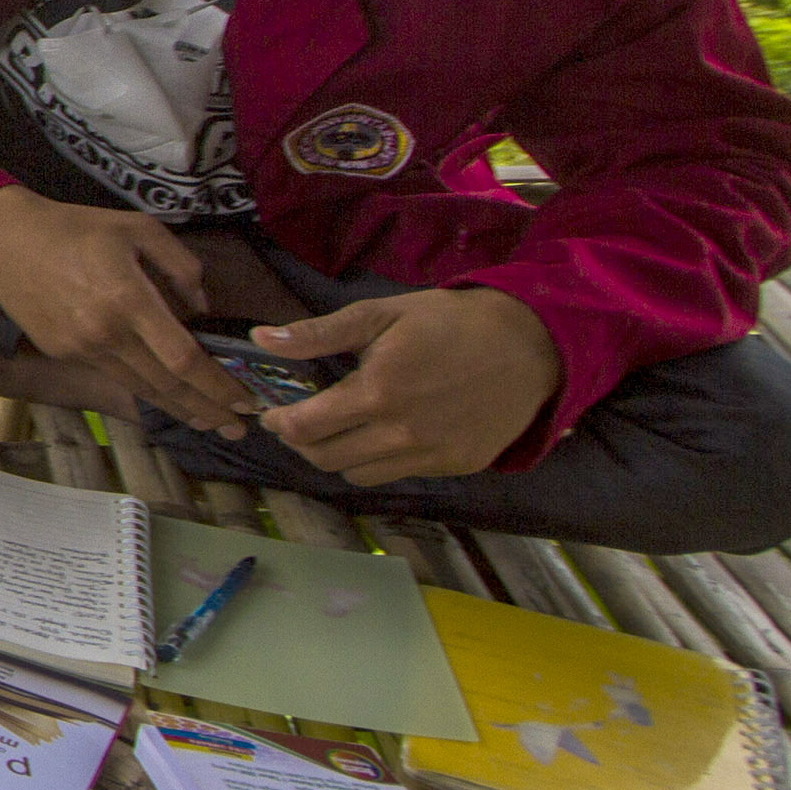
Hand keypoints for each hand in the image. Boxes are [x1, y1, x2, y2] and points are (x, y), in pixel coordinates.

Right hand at [0, 187, 258, 434]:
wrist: (8, 240)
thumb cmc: (78, 228)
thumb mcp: (138, 228)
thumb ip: (180, 265)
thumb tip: (201, 307)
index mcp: (128, 299)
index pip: (182, 357)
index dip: (217, 384)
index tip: (245, 398)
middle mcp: (105, 334)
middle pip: (167, 385)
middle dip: (208, 409)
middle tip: (240, 426)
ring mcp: (82, 350)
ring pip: (140, 389)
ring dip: (179, 409)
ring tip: (209, 421)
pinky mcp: (64, 355)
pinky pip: (115, 376)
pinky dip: (145, 389)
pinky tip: (165, 395)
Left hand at [255, 288, 560, 485]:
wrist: (530, 343)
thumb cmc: (450, 321)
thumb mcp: (380, 314)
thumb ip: (318, 334)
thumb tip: (260, 339)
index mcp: (377, 393)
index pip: (305, 428)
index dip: (279, 424)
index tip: (273, 414)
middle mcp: (401, 434)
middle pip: (325, 459)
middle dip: (302, 443)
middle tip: (302, 422)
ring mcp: (431, 455)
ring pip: (358, 475)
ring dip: (339, 456)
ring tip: (341, 428)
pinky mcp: (456, 466)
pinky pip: (398, 475)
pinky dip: (380, 461)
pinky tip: (384, 433)